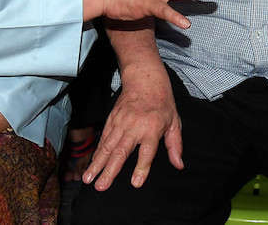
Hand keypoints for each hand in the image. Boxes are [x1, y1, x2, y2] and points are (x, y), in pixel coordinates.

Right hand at [83, 66, 180, 190]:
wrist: (145, 80)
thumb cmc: (162, 103)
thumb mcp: (174, 122)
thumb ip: (175, 145)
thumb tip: (179, 164)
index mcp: (152, 129)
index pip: (146, 152)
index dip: (142, 168)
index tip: (135, 183)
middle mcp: (134, 127)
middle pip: (121, 152)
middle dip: (109, 171)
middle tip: (101, 187)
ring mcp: (120, 123)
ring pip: (107, 147)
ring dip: (97, 164)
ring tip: (89, 179)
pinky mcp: (111, 119)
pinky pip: (103, 139)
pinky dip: (97, 153)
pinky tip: (92, 165)